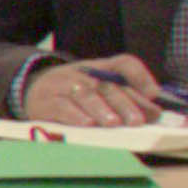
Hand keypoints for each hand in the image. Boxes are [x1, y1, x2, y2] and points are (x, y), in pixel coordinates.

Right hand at [18, 56, 164, 128]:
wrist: (32, 88)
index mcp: (100, 68)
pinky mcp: (47, 101)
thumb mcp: (98, 86)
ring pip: (86, 95)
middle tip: (137, 121)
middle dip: (125, 104)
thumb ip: (125, 96)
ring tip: (113, 123)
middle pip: (107, 85)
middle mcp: (84, 74)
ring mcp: (64, 86)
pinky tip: (87, 123)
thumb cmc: (74, 92)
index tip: (154, 93)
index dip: (140, 76)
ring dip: (101, 110)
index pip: (124, 63)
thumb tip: (154, 113)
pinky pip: (62, 107)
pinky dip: (75, 115)